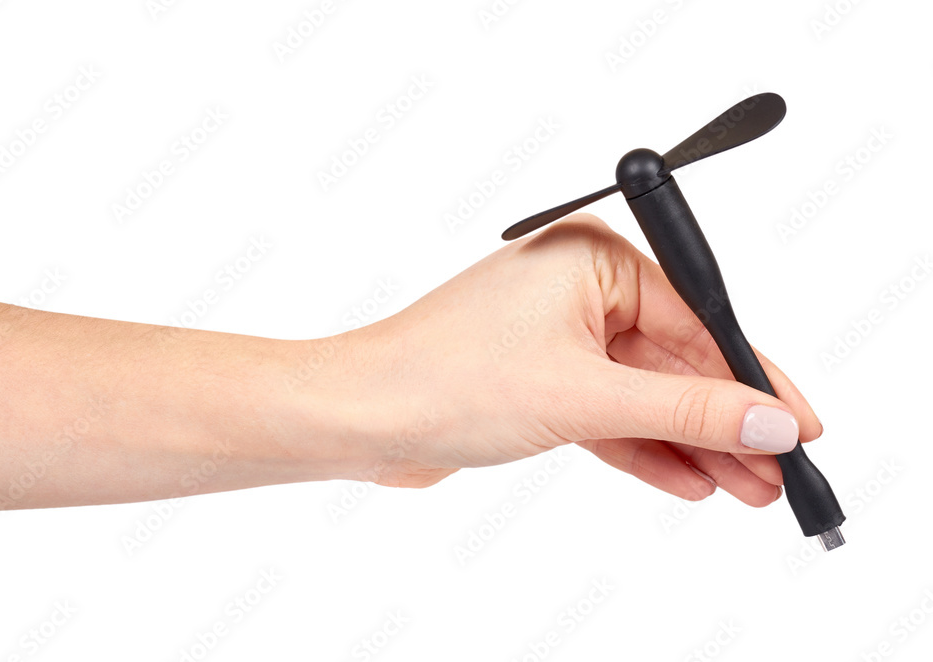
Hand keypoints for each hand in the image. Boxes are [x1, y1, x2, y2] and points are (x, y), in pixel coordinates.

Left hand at [351, 214, 822, 505]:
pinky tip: (689, 482)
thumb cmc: (445, 378)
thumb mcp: (585, 395)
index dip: (751, 378)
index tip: (798, 424)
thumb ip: (684, 408)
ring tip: (747, 489)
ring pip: (642, 394)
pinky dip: (642, 448)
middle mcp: (576, 289)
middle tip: (778, 470)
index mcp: (591, 258)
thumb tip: (766, 418)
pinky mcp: (536, 381)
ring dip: (691, 443)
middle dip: (724, 421)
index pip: (697, 319)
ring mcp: (555, 337)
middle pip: (674, 361)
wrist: (358, 417)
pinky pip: (606, 415)